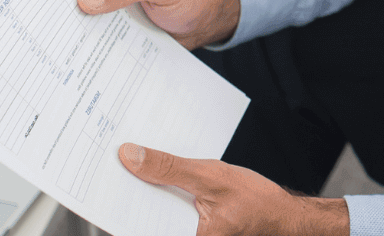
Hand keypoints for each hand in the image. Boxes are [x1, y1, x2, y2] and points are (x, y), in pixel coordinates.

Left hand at [119, 143, 348, 235]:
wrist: (284, 216)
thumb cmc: (257, 203)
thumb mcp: (211, 177)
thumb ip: (170, 169)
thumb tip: (131, 156)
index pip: (137, 221)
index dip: (116, 200)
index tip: (99, 178)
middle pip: (141, 214)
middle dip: (129, 188)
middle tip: (115, 159)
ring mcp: (183, 232)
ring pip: (151, 209)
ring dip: (143, 186)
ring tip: (131, 160)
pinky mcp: (186, 225)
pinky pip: (164, 207)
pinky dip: (159, 188)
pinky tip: (154, 168)